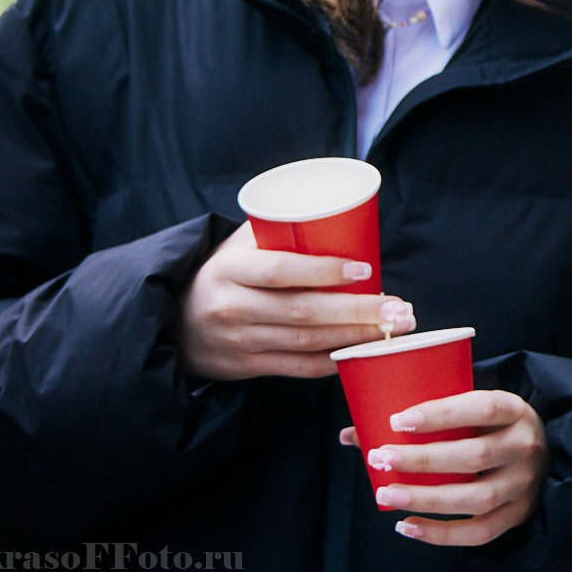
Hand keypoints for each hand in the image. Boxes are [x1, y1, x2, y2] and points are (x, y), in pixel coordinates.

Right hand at [177, 222, 413, 381]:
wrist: (172, 323)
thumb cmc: (219, 273)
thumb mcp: (235, 245)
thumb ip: (276, 227)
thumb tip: (333, 204)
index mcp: (231, 270)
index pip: (282, 271)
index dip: (324, 271)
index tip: (365, 270)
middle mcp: (233, 308)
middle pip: (303, 312)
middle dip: (357, 311)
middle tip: (399, 307)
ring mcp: (239, 342)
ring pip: (306, 342)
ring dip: (354, 337)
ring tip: (393, 327)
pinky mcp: (246, 367)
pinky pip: (297, 367)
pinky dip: (332, 361)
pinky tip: (361, 351)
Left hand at [344, 390, 548, 546]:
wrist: (542, 453)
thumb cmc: (492, 427)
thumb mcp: (472, 411)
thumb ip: (421, 419)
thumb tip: (350, 434)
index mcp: (516, 411)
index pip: (483, 408)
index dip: (441, 414)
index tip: (399, 420)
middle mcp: (525, 447)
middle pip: (474, 457)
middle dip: (423, 460)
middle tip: (379, 458)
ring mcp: (524, 485)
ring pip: (475, 498)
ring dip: (426, 498)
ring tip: (386, 494)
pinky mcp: (517, 515)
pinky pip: (479, 532)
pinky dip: (440, 534)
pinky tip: (406, 525)